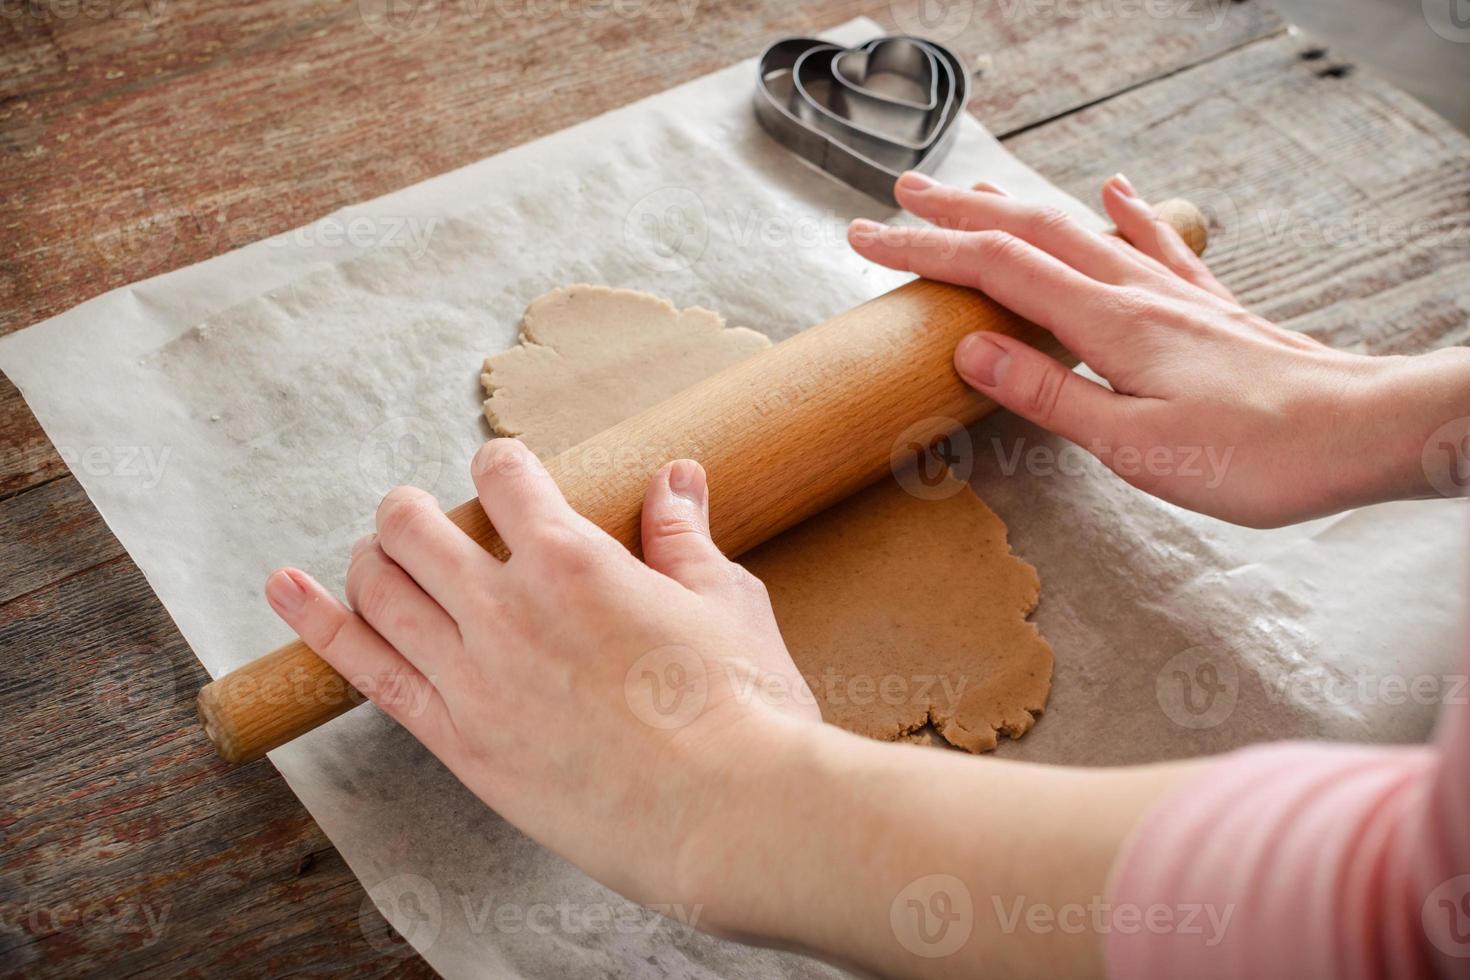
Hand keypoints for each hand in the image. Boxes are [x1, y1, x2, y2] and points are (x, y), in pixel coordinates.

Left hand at [264, 441, 818, 909]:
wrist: (728, 816)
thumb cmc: (743, 708)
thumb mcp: (725, 602)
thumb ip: (682, 536)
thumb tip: (674, 479)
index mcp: (571, 559)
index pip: (502, 473)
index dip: (502, 464)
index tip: (510, 475)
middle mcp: (505, 608)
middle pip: (415, 525)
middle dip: (416, 510)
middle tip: (434, 520)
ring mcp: (472, 678)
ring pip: (379, 588)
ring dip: (372, 557)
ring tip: (380, 554)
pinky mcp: (459, 743)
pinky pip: (367, 671)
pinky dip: (318, 624)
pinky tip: (285, 589)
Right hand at [850, 171, 1469, 526]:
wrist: (1361, 432)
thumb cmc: (1255, 454)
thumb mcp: (1135, 446)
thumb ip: (1049, 395)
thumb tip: (970, 347)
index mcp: (1108, 324)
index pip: (995, 269)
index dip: (925, 248)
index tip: (867, 239)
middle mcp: (1136, 292)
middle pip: (1030, 233)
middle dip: (957, 212)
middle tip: (899, 196)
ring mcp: (1174, 293)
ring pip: (1080, 230)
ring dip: (1019, 207)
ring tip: (974, 190)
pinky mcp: (1207, 308)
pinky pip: (1154, 245)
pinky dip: (1125, 214)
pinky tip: (1116, 190)